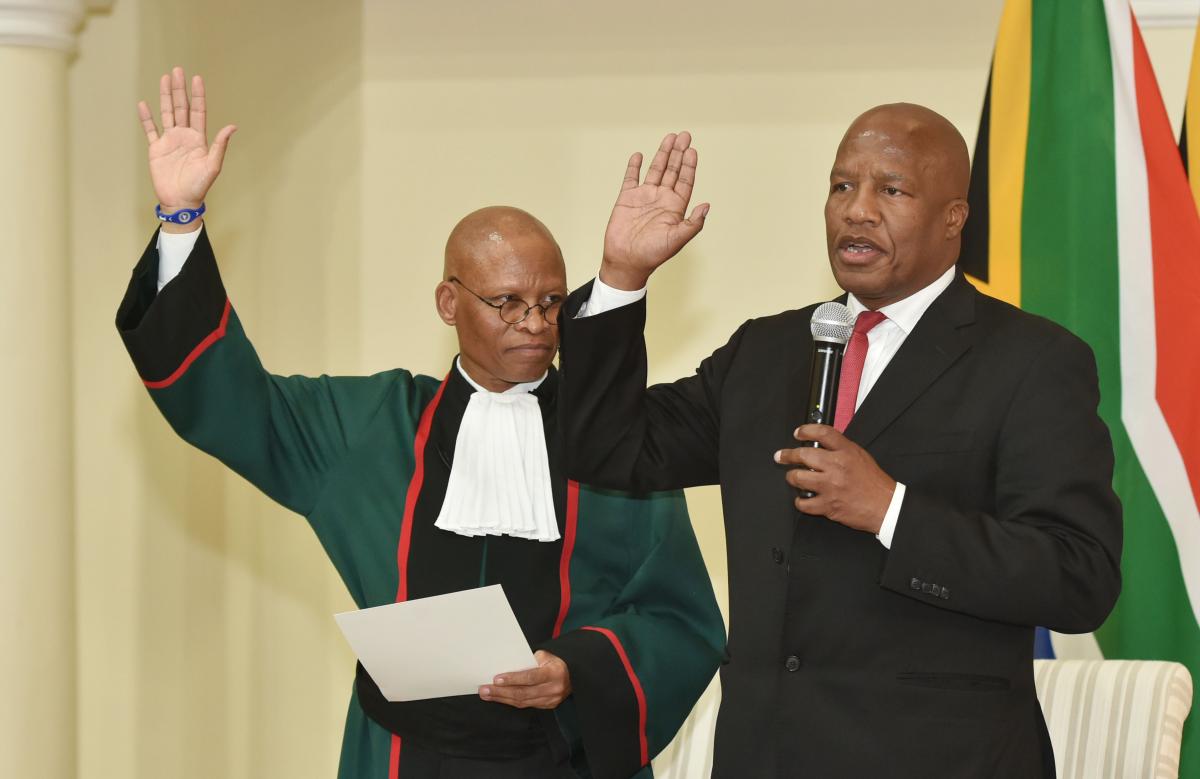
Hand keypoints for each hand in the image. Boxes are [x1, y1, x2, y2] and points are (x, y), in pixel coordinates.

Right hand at [136, 66, 236, 220]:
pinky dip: (146, 117)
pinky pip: (150, 129)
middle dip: (180, 89)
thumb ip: (220, 145)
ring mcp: (170, 141)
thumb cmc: (199, 186)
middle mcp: (184, 136)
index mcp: (199, 139)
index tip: (197, 78)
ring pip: (167, 113)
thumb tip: (232, 126)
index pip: (198, 111)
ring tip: (165, 78)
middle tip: (178, 70)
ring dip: (166, 96)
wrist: (181, 201)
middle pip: (182, 108)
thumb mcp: (213, 165)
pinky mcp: (156, 148)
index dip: (197, 95)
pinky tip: (143, 103)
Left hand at [479, 650, 571, 709]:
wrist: (575, 673)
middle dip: (501, 692)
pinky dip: (511, 701)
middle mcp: (553, 689)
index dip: (513, 679)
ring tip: (487, 694)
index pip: (530, 677)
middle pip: (523, 693)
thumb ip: (529, 661)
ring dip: (502, 698)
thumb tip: (507, 667)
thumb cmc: (555, 661)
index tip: (496, 679)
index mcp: (554, 672)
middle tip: (484, 690)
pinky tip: (500, 698)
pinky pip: (526, 705)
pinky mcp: (548, 706)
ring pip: (522, 702)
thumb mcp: (545, 655)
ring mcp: (551, 700)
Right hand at [600, 131, 709, 290]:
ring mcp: (644, 197)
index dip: (689, 165)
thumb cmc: (653, 254)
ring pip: (655, 170)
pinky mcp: (627, 199)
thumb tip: (706, 206)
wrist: (627, 261)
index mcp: (675, 207)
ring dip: (662, 154)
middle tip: (684, 135)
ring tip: (669, 138)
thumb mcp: (677, 239)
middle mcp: (661, 199)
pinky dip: (634, 166)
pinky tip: (639, 155)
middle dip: (678, 153)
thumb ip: (693, 223)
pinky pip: (631, 178)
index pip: (685, 181)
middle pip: (673, 171)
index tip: (692, 150)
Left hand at [775, 424, 895, 533]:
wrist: (886, 506)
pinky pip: (804, 503)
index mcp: (846, 452)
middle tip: (781, 456)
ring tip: (793, 477)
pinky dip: (800, 501)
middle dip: (787, 455)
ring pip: (798, 478)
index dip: (806, 430)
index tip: (798, 433)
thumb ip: (841, 449)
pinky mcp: (828, 505)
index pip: (822, 433)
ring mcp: (830, 487)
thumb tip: (820, 444)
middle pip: (803, 455)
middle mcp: (836, 467)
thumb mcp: (860, 456)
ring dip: (792, 477)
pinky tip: (803, 499)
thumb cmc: (874, 483)